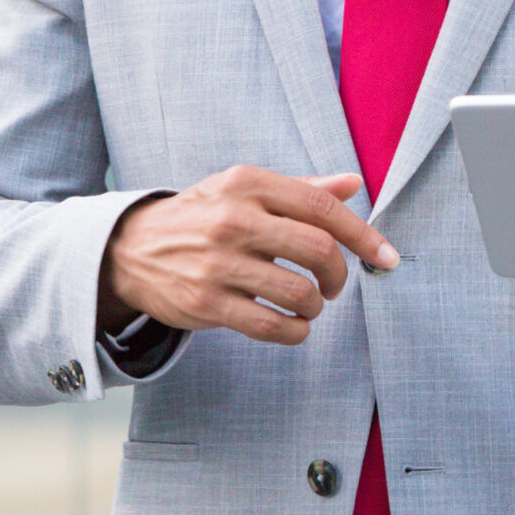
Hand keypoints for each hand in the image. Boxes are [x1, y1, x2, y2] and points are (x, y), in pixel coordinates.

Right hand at [99, 165, 397, 345]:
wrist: (129, 249)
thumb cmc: (201, 216)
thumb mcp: (243, 189)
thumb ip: (300, 189)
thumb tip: (353, 183)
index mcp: (248, 184)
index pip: (322, 207)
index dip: (362, 235)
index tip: (386, 257)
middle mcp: (233, 219)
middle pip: (318, 249)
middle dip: (340, 274)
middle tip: (335, 285)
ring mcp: (217, 263)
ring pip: (298, 292)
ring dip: (316, 306)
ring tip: (311, 305)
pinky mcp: (205, 303)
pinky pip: (268, 325)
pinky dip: (294, 331)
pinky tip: (295, 326)